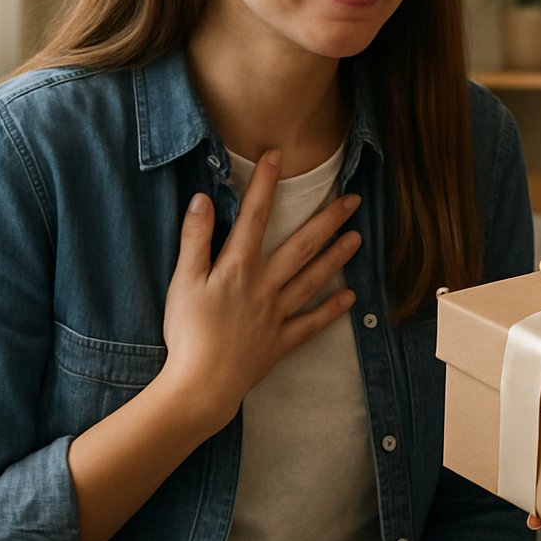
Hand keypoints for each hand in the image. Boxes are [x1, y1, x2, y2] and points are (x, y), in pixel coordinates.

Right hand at [160, 149, 361, 430]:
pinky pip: (311, 324)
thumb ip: (194, 239)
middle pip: (301, 245)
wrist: (201, 384)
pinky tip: (350, 299)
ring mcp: (276, 313)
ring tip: (358, 238)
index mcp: (238, 267)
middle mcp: (264, 285)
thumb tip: (202, 199)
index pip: (255, 216)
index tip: (278, 156)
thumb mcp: (182, 281)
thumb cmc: (187, 332)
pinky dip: (331, 311)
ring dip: (336, 257)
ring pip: (312, 279)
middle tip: (353, 199)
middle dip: (327, 219)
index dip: (266, 184)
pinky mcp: (280, 341)